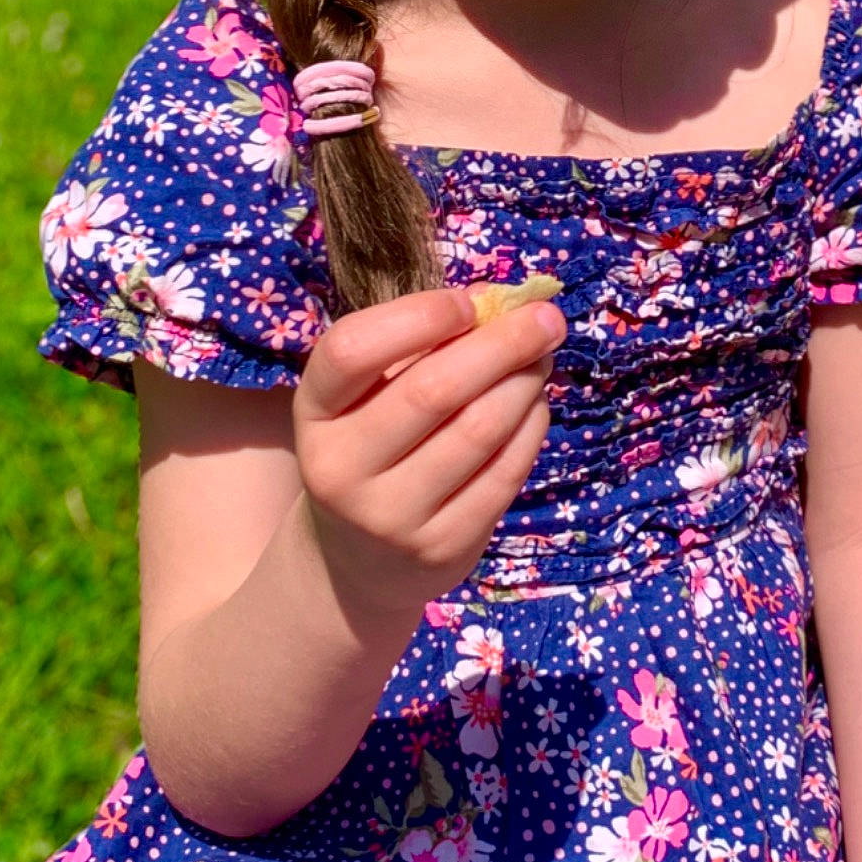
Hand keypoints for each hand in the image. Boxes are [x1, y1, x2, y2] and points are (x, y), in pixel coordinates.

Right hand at [293, 284, 564, 616]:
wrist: (361, 559)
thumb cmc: (375, 442)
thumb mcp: (371, 392)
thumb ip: (423, 343)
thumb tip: (503, 302)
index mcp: (315, 411)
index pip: (351, 350)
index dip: (417, 317)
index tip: (469, 303)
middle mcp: (340, 468)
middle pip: (431, 391)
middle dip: (502, 343)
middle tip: (546, 317)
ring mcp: (390, 517)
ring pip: (478, 430)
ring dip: (524, 382)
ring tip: (543, 355)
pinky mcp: (441, 549)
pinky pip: (504, 473)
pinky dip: (531, 427)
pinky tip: (535, 403)